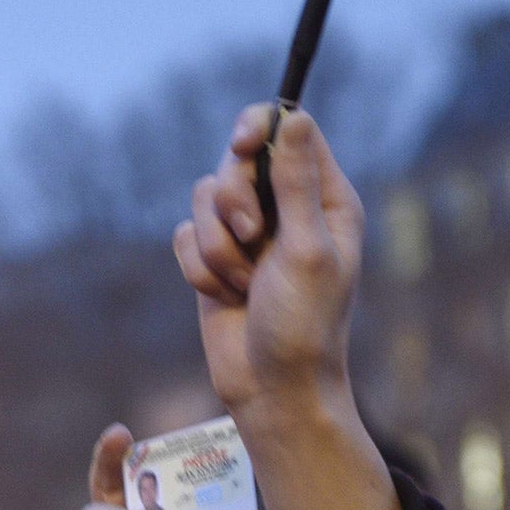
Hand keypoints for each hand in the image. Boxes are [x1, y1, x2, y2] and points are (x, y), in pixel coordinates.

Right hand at [172, 104, 397, 509]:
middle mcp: (286, 208)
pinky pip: (184, 236)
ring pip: (203, 198)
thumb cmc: (304, 327)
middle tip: (252, 239)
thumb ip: (296, 183)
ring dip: (216, 246)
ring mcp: (247, 235)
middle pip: (236, 160)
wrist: (272, 390)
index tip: (240, 147)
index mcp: (324, 198)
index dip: (258, 129)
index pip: (288, 130)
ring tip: (242, 284)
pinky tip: (224, 297)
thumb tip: (292, 118)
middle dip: (233, 201)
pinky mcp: (213, 261)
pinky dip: (198, 268)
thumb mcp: (307, 250)